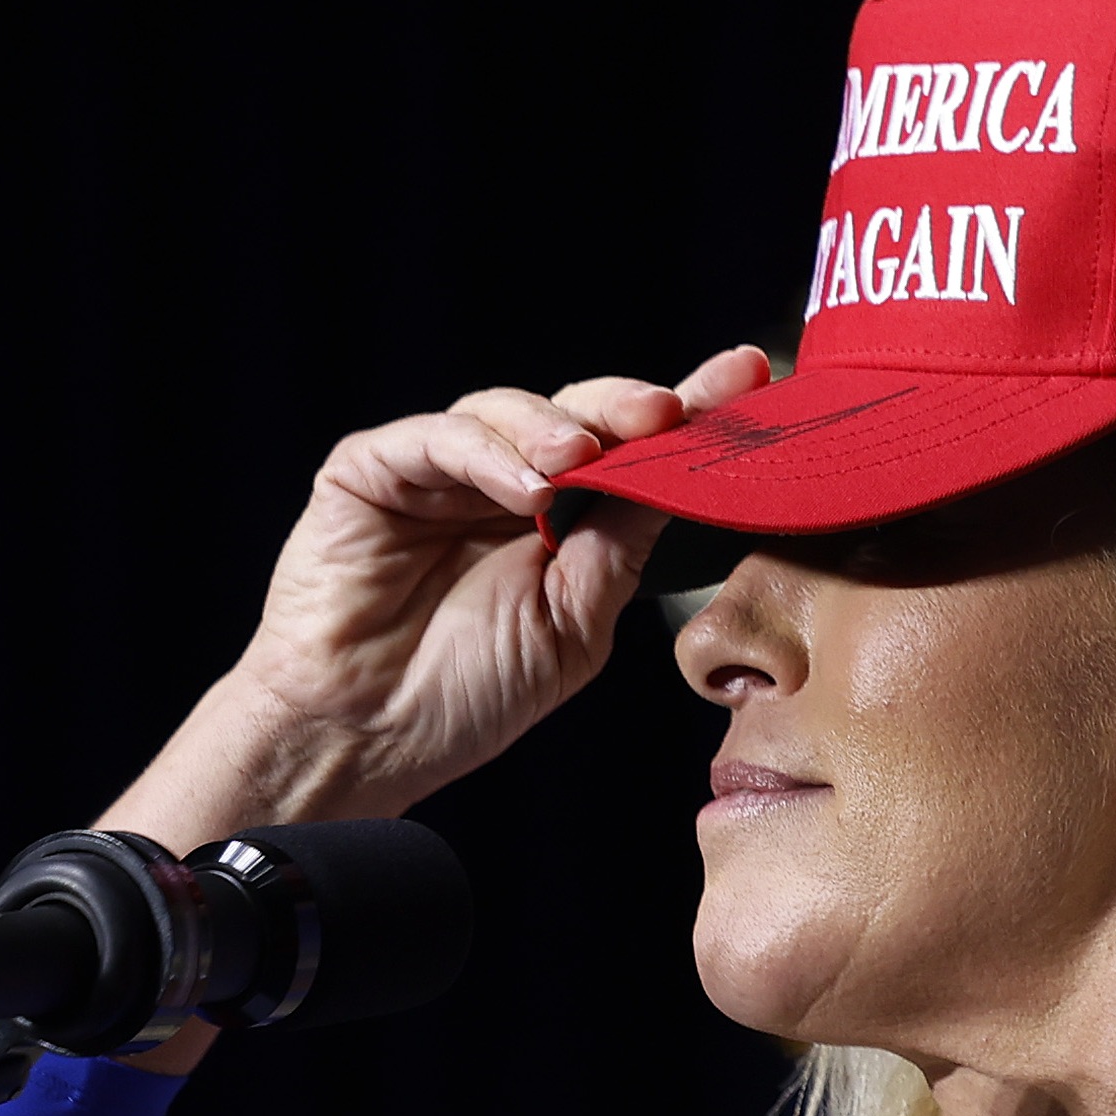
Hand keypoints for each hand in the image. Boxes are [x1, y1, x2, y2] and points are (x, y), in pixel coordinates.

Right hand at [99, 343, 773, 848]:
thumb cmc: (466, 694)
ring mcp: (438, 472)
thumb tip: (679, 478)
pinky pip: (438, 438)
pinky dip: (486, 451)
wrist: (366, 738)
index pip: (633, 453)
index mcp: (561, 521)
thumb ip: (618, 551)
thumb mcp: (574, 625)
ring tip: (585, 456)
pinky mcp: (372, 470)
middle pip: (580, 415)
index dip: (690, 414)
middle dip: (631, 407)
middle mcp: (505, 483)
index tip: (749, 378)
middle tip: (671, 409)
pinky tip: (524, 483)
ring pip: (511, 412)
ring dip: (556, 427)